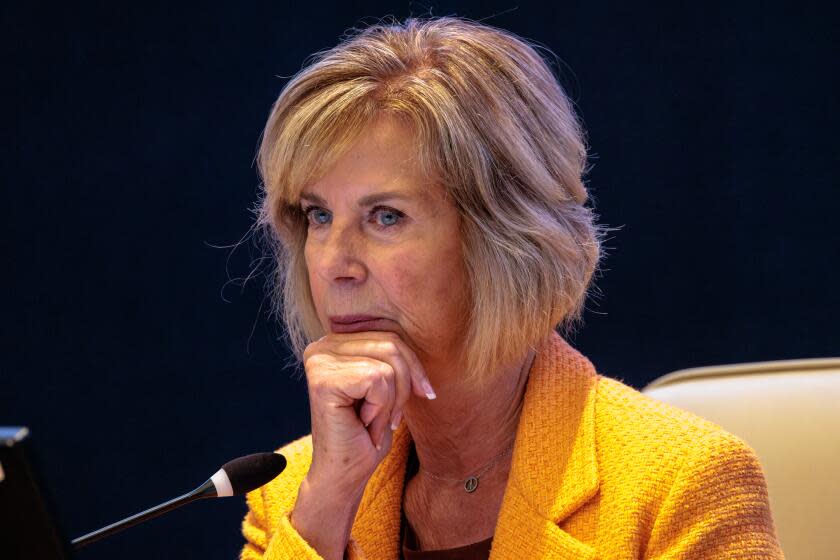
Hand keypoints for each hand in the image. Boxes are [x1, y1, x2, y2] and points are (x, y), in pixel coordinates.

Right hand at [301, 330, 434, 491]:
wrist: (344, 475)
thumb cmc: (366, 434)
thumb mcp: (387, 385)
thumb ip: (393, 356)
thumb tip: (428, 325)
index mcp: (334, 342)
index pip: (391, 335)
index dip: (412, 368)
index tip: (419, 395)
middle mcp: (321, 346)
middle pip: (392, 346)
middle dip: (404, 387)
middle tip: (390, 418)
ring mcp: (319, 361)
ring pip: (388, 366)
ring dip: (391, 403)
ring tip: (372, 422)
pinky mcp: (323, 380)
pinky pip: (378, 381)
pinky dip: (381, 410)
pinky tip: (363, 425)